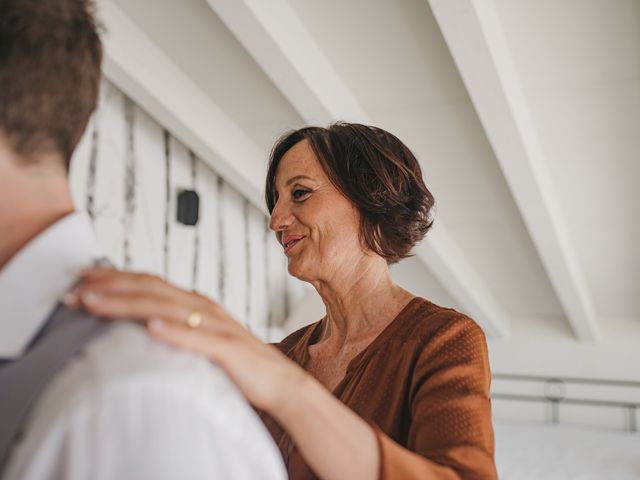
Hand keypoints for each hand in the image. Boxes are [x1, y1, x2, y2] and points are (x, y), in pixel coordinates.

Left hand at [65, 267, 305, 411]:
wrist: (280, 381)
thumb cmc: (238, 362)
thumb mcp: (201, 338)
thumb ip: (176, 325)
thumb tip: (140, 322)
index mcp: (196, 303)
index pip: (150, 283)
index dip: (115, 278)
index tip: (82, 278)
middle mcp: (204, 307)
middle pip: (152, 289)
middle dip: (110, 286)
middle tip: (74, 288)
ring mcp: (216, 326)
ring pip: (167, 308)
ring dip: (128, 304)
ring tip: (95, 303)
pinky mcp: (228, 349)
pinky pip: (199, 339)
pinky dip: (175, 331)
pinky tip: (152, 328)